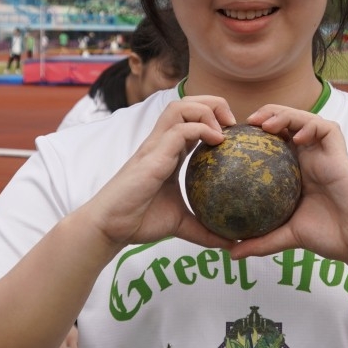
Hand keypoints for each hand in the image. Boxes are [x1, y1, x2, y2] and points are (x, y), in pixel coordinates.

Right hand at [79, 95, 237, 249]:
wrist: (111, 227)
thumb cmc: (140, 220)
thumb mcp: (181, 224)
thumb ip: (205, 230)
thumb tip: (232, 244)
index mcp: (169, 152)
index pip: (192, 119)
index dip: (215, 118)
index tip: (236, 136)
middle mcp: (162, 143)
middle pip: (187, 103)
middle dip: (213, 104)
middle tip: (233, 124)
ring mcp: (155, 146)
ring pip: (180, 107)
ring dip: (206, 110)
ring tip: (224, 130)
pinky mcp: (152, 156)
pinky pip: (178, 130)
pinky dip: (201, 129)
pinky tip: (217, 142)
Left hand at [229, 105, 347, 266]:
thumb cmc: (327, 236)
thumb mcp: (286, 236)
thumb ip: (261, 241)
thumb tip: (231, 253)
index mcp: (296, 170)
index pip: (273, 140)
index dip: (254, 133)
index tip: (233, 138)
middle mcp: (309, 157)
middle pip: (287, 122)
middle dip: (266, 114)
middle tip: (245, 122)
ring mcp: (325, 154)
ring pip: (304, 119)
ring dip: (284, 114)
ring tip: (265, 124)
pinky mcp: (340, 154)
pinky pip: (327, 129)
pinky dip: (310, 127)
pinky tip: (296, 138)